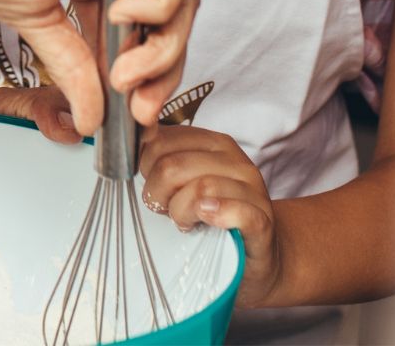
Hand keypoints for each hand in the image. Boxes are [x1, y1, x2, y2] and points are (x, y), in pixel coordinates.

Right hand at [0, 0, 199, 138]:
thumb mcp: (40, 22)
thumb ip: (73, 67)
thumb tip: (89, 118)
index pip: (145, 29)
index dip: (147, 74)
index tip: (134, 114)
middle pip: (173, 17)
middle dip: (161, 69)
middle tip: (139, 107)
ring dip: (160, 47)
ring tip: (123, 72)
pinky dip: (158, 4)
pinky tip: (121, 13)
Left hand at [139, 127, 281, 307]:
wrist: (258, 255)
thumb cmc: (213, 219)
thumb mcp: (187, 184)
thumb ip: (164, 163)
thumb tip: (132, 151)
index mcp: (214, 145)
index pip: (162, 139)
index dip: (145, 166)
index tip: (152, 185)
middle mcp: (235, 161)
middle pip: (174, 165)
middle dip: (157, 193)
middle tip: (165, 210)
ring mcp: (252, 191)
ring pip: (200, 188)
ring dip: (180, 212)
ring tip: (184, 222)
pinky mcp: (261, 222)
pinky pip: (237, 211)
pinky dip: (217, 214)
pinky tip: (206, 221)